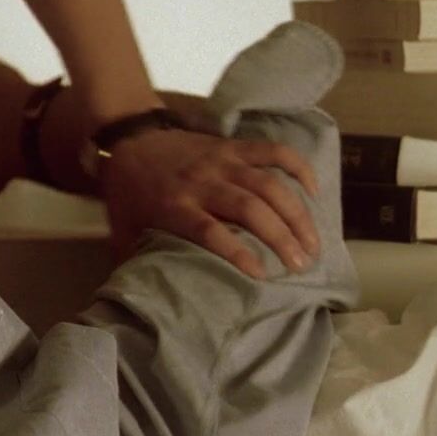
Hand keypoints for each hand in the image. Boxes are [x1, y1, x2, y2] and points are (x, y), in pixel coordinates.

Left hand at [98, 127, 320, 278]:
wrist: (130, 139)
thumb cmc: (129, 191)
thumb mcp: (122, 229)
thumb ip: (132, 261)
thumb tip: (137, 296)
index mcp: (174, 206)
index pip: (210, 231)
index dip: (237, 253)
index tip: (262, 275)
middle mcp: (202, 182)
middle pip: (249, 209)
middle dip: (280, 237)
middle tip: (301, 265)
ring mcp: (221, 161)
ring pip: (268, 184)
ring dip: (295, 214)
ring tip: (312, 243)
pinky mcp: (233, 146)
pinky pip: (272, 151)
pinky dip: (297, 167)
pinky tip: (314, 191)